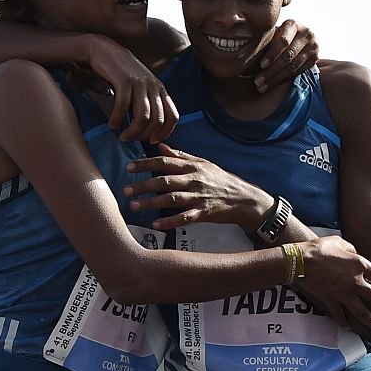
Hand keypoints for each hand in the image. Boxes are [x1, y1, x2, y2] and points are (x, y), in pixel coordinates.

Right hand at [86, 36, 178, 142]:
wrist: (106, 50)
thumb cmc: (123, 72)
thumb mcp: (142, 86)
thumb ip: (148, 102)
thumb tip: (149, 128)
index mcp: (160, 88)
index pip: (173, 116)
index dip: (165, 132)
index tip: (152, 141)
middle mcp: (153, 86)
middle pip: (157, 120)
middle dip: (145, 135)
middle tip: (132, 139)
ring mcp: (140, 83)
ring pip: (143, 117)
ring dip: (132, 132)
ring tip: (123, 136)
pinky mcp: (124, 81)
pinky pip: (123, 107)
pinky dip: (117, 119)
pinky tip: (112, 124)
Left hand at [123, 143, 268, 229]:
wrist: (245, 199)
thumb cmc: (221, 180)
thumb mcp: (203, 164)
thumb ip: (181, 156)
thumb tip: (161, 146)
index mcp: (192, 167)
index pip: (165, 162)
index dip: (145, 164)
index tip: (129, 167)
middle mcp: (194, 180)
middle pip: (165, 181)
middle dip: (143, 185)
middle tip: (125, 189)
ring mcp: (199, 197)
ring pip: (171, 199)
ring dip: (151, 202)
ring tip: (134, 206)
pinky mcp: (204, 213)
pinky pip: (185, 217)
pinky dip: (170, 221)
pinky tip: (156, 224)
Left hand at [255, 19, 318, 93]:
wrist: (298, 42)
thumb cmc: (277, 38)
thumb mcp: (272, 35)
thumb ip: (265, 41)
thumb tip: (246, 52)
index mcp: (292, 25)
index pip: (283, 41)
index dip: (272, 54)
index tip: (261, 65)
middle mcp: (306, 33)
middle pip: (288, 56)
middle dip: (271, 70)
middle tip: (258, 81)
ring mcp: (313, 46)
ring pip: (293, 66)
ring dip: (276, 78)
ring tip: (262, 86)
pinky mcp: (315, 58)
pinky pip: (298, 72)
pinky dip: (284, 80)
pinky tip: (271, 85)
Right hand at [299, 236, 370, 335]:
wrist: (300, 261)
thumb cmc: (319, 248)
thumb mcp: (340, 242)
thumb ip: (351, 249)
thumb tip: (354, 254)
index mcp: (360, 265)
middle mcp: (356, 283)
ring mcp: (344, 295)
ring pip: (363, 313)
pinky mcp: (331, 302)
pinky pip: (341, 316)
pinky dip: (345, 323)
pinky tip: (350, 327)